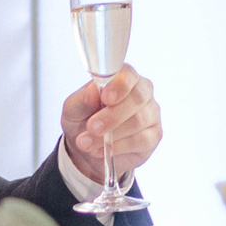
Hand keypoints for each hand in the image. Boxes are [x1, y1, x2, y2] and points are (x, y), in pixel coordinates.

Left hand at [59, 67, 161, 186]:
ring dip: (110, 134)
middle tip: (92, 127)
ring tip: (88, 143)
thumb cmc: (82, 121)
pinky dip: (118, 147)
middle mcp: (142, 92)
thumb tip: (93, 91)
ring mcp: (150, 114)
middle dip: (112, 115)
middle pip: (137, 98)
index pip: (128, 75)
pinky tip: (103, 150)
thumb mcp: (73, 109)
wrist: (86, 149)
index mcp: (123, 78)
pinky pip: (140, 140)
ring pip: (138, 121)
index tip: (105, 97)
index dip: (118, 86)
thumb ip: (82, 99)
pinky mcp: (153, 136)